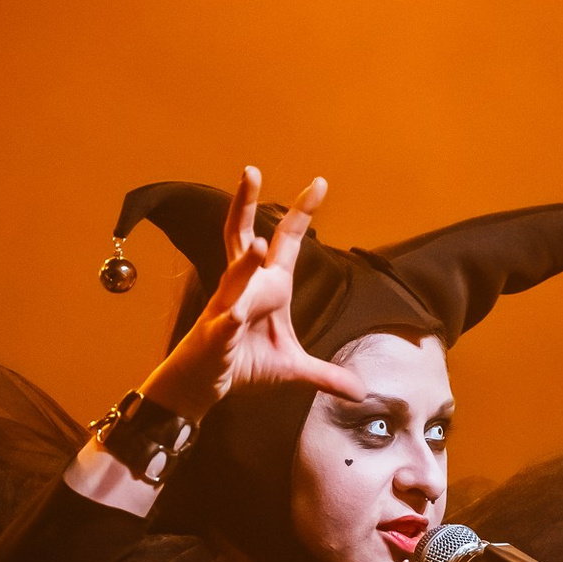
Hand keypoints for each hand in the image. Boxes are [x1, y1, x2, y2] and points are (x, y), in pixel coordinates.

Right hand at [142, 166, 366, 419]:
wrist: (203, 386)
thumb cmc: (242, 365)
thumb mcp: (293, 370)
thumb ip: (327, 374)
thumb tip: (360, 390)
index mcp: (267, 287)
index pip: (286, 242)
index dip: (301, 213)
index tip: (319, 182)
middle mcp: (243, 289)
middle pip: (241, 238)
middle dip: (244, 205)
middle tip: (250, 171)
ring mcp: (225, 311)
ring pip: (233, 280)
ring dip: (246, 266)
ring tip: (260, 247)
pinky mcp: (215, 339)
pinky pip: (222, 328)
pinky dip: (227, 325)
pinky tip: (231, 320)